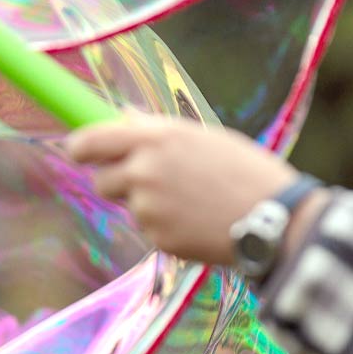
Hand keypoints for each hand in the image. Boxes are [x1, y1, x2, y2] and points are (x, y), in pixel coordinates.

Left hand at [66, 115, 315, 265]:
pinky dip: (166, 226)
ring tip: (190, 201)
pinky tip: (198, 221)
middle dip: (116, 183)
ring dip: (147, 205)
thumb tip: (123, 117)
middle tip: (147, 184)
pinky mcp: (157, 236)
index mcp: (156, 138)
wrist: (274, 218)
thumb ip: (158, 130)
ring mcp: (148, 206)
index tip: (78, 151)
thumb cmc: (244, 171)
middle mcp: (144, 170)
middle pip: (101, 180)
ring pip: (130, 206)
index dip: (80, 148)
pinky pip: (150, 229)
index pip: (91, 140)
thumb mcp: (203, 137)